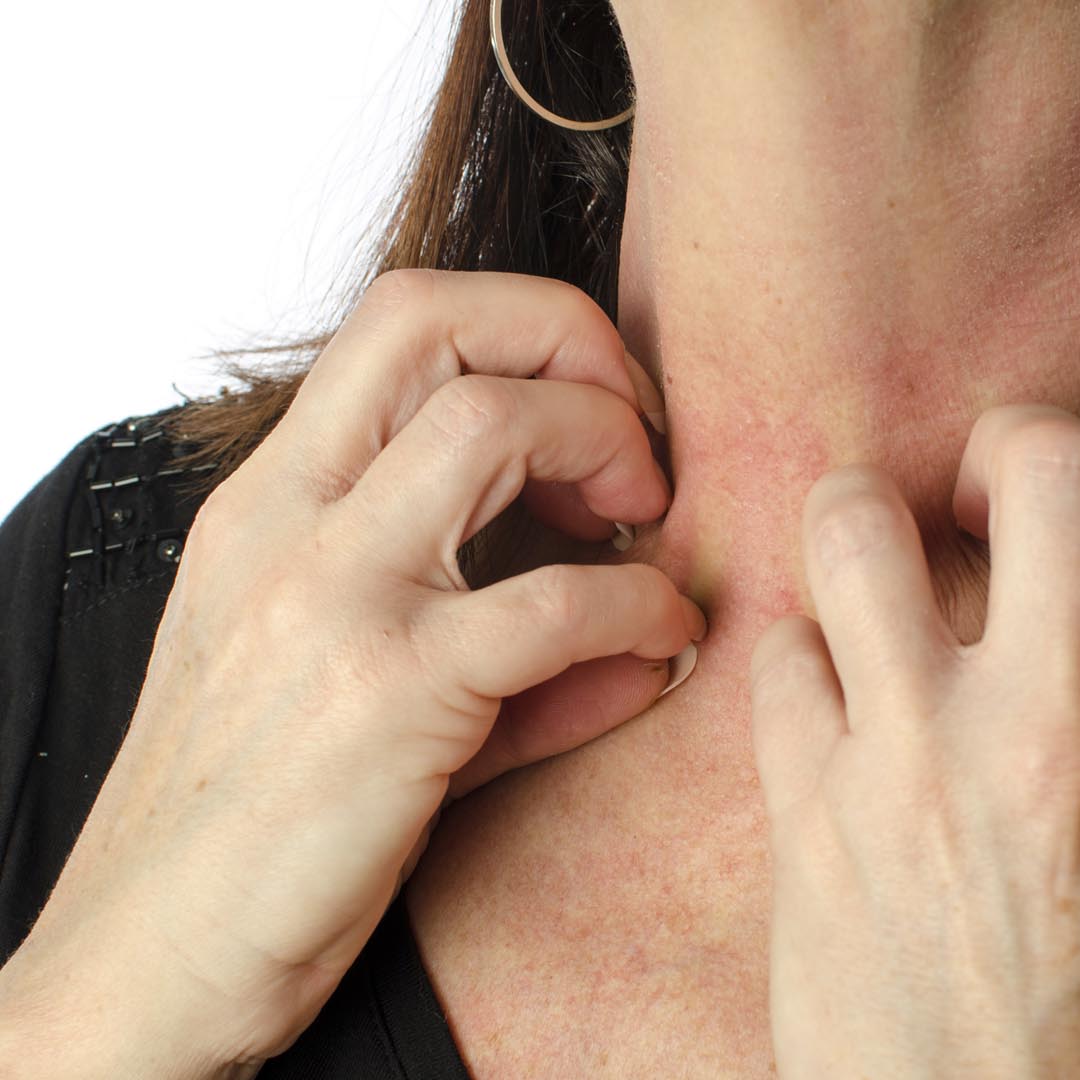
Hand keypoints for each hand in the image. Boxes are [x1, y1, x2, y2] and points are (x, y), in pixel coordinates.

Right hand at [0, 270, 704, 1079]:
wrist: (148, 959)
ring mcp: (332, 598)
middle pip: (441, 324)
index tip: (600, 406)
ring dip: (608, 449)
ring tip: (644, 525)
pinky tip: (663, 642)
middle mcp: (288, 520)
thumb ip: (498, 638)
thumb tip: (646, 629)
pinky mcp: (387, 697)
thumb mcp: (348, 685)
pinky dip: (640, 606)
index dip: (530, 326)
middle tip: (638, 445)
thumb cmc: (249, 818)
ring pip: (494, 425)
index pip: (400, 319)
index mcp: (270, 500)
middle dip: (578, 347)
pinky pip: (554, 603)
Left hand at [748, 403, 1079, 1078]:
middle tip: (975, 489)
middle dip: (1007, 441)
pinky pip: (776, 654)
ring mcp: (925, 760)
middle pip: (1051, 467)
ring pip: (857, 525)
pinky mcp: (813, 808)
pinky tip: (817, 700)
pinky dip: (792, 658)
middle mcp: (1065, 731)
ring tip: (861, 558)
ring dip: (853, 516)